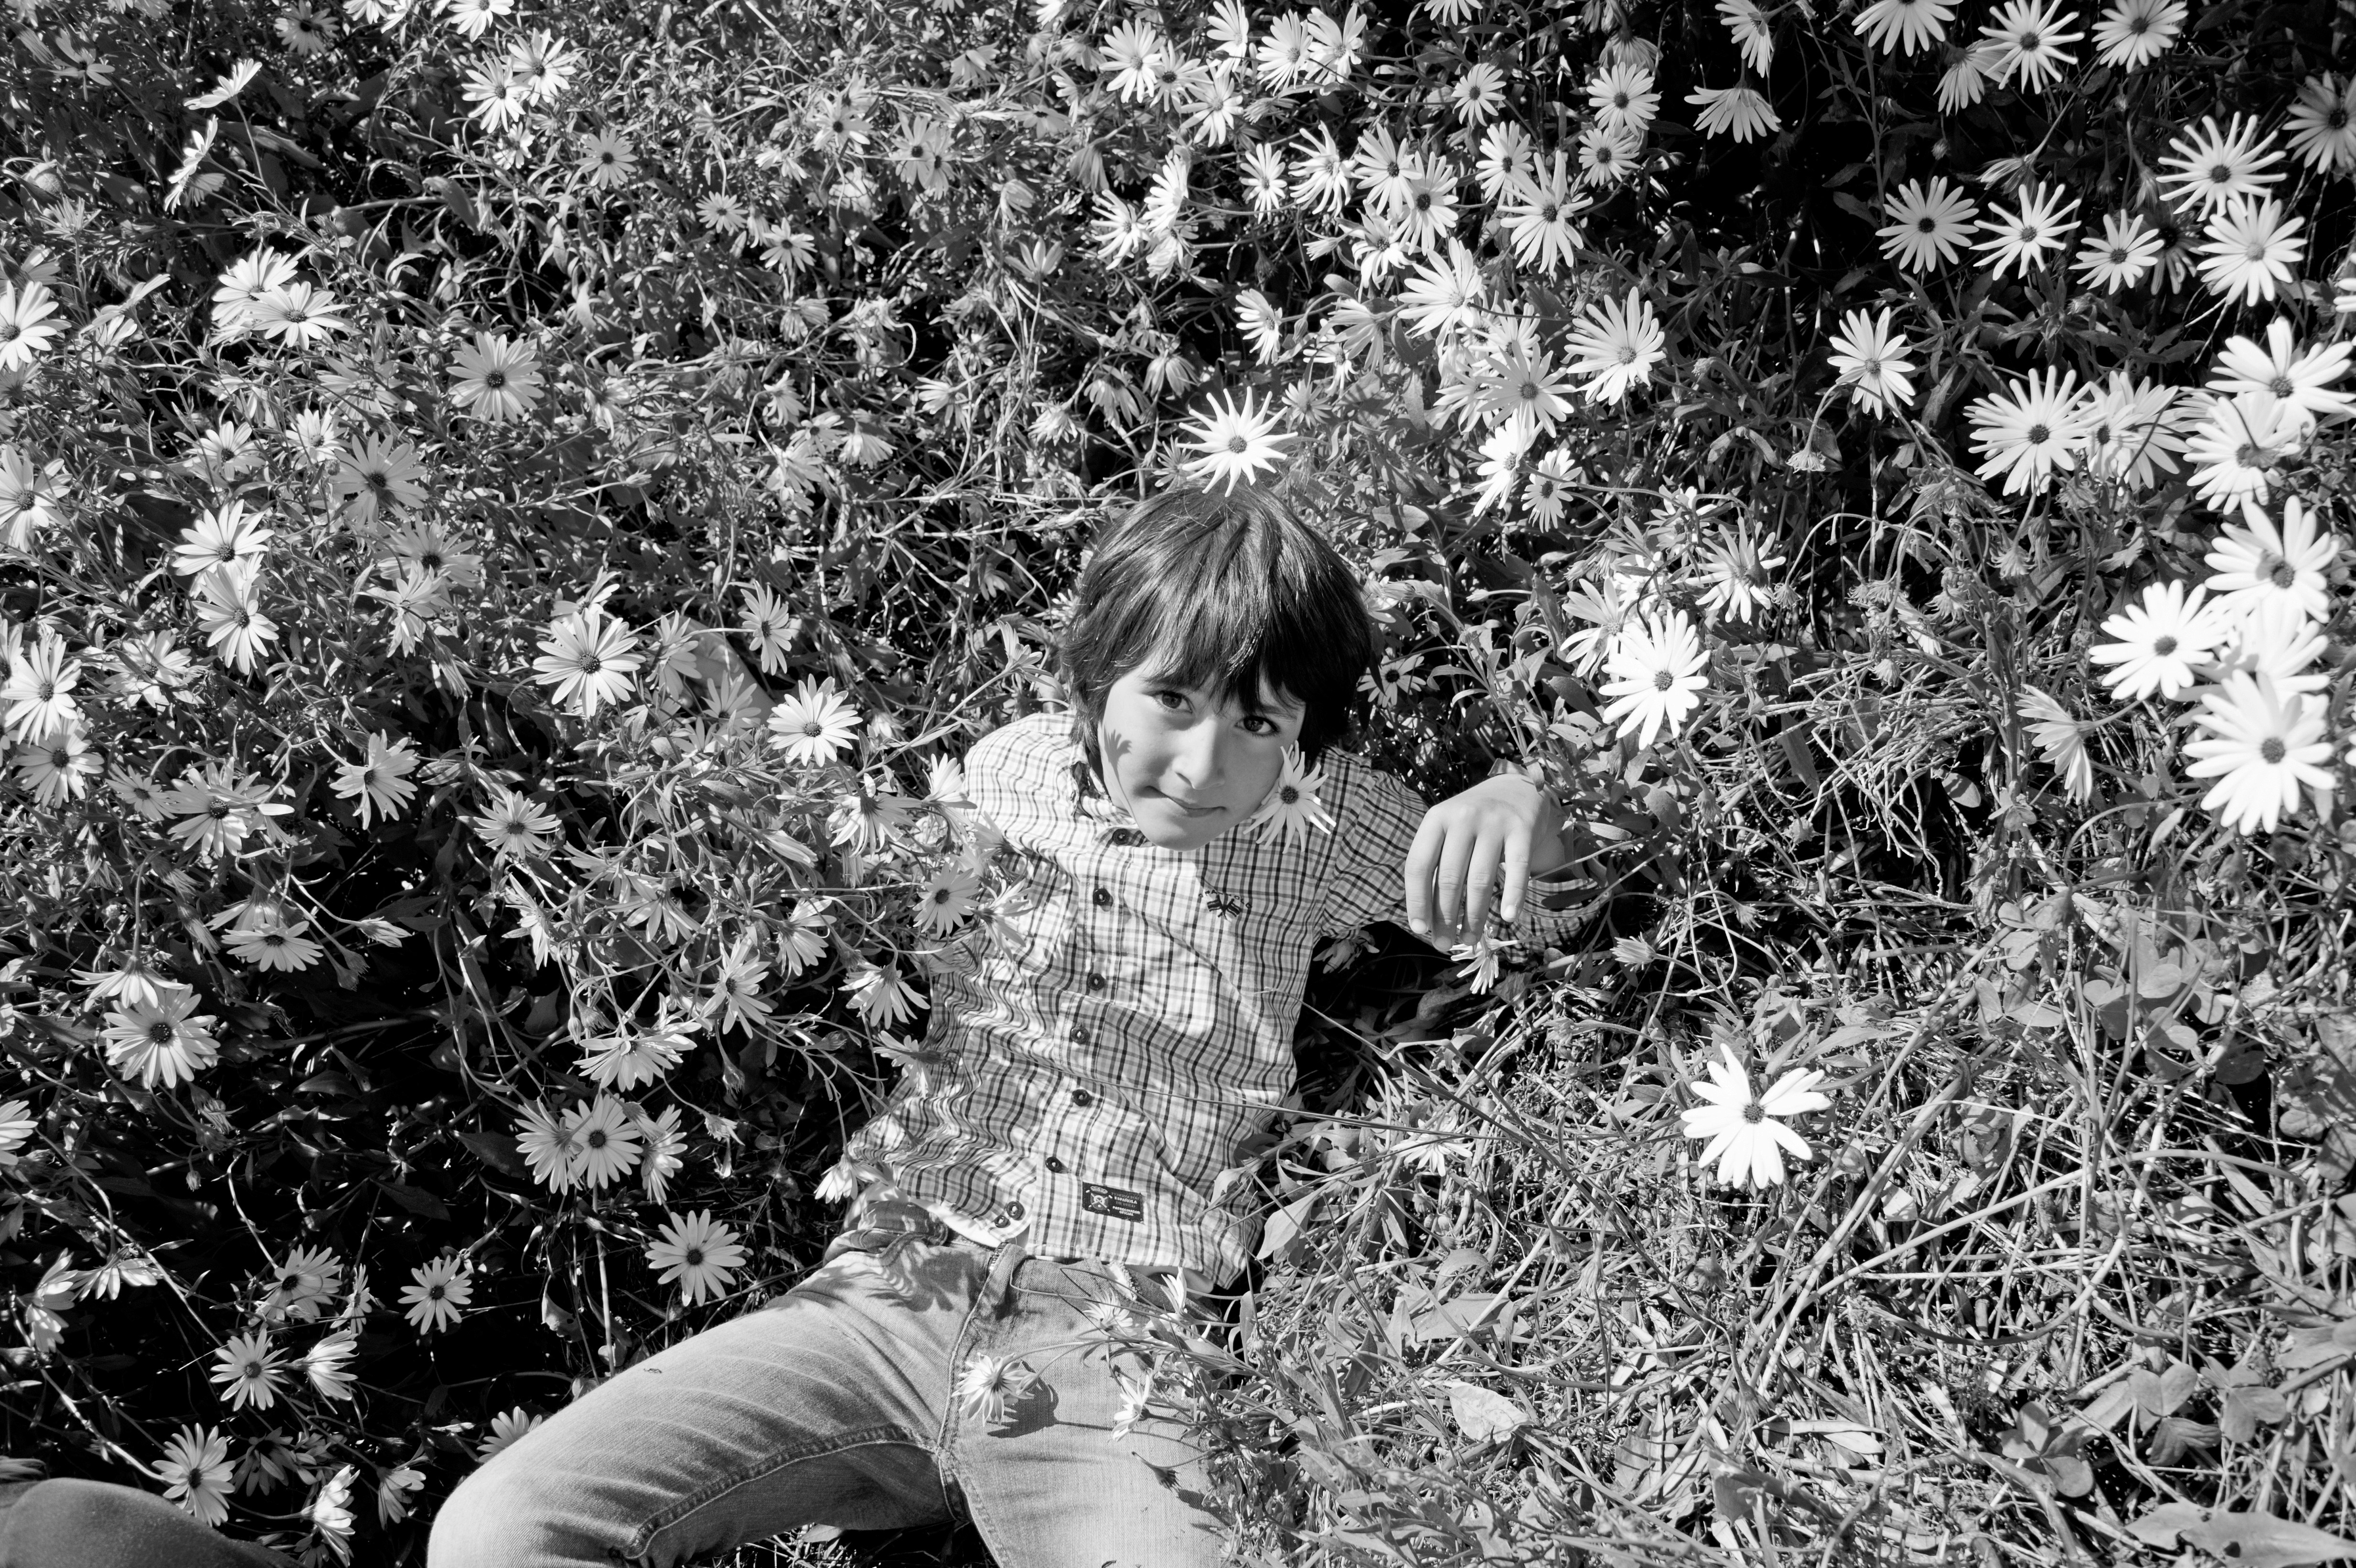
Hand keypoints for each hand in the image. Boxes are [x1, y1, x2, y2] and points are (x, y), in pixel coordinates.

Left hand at [1403, 774, 1566, 946]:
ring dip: (1474, 916)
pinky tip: (1508, 918)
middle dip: (1445, 917)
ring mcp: (1494, 822)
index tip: (1419, 929)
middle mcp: (1462, 818)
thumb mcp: (1448, 830)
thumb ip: (1437, 863)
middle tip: (1443, 944)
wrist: (1517, 787)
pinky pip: (1517, 869)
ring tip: (1470, 940)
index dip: (1417, 900)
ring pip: (1480, 879)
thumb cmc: (1475, 820)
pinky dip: (1513, 896)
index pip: (1419, 865)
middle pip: (1449, 877)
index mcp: (1436, 819)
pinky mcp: (1522, 828)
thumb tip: (1428, 917)